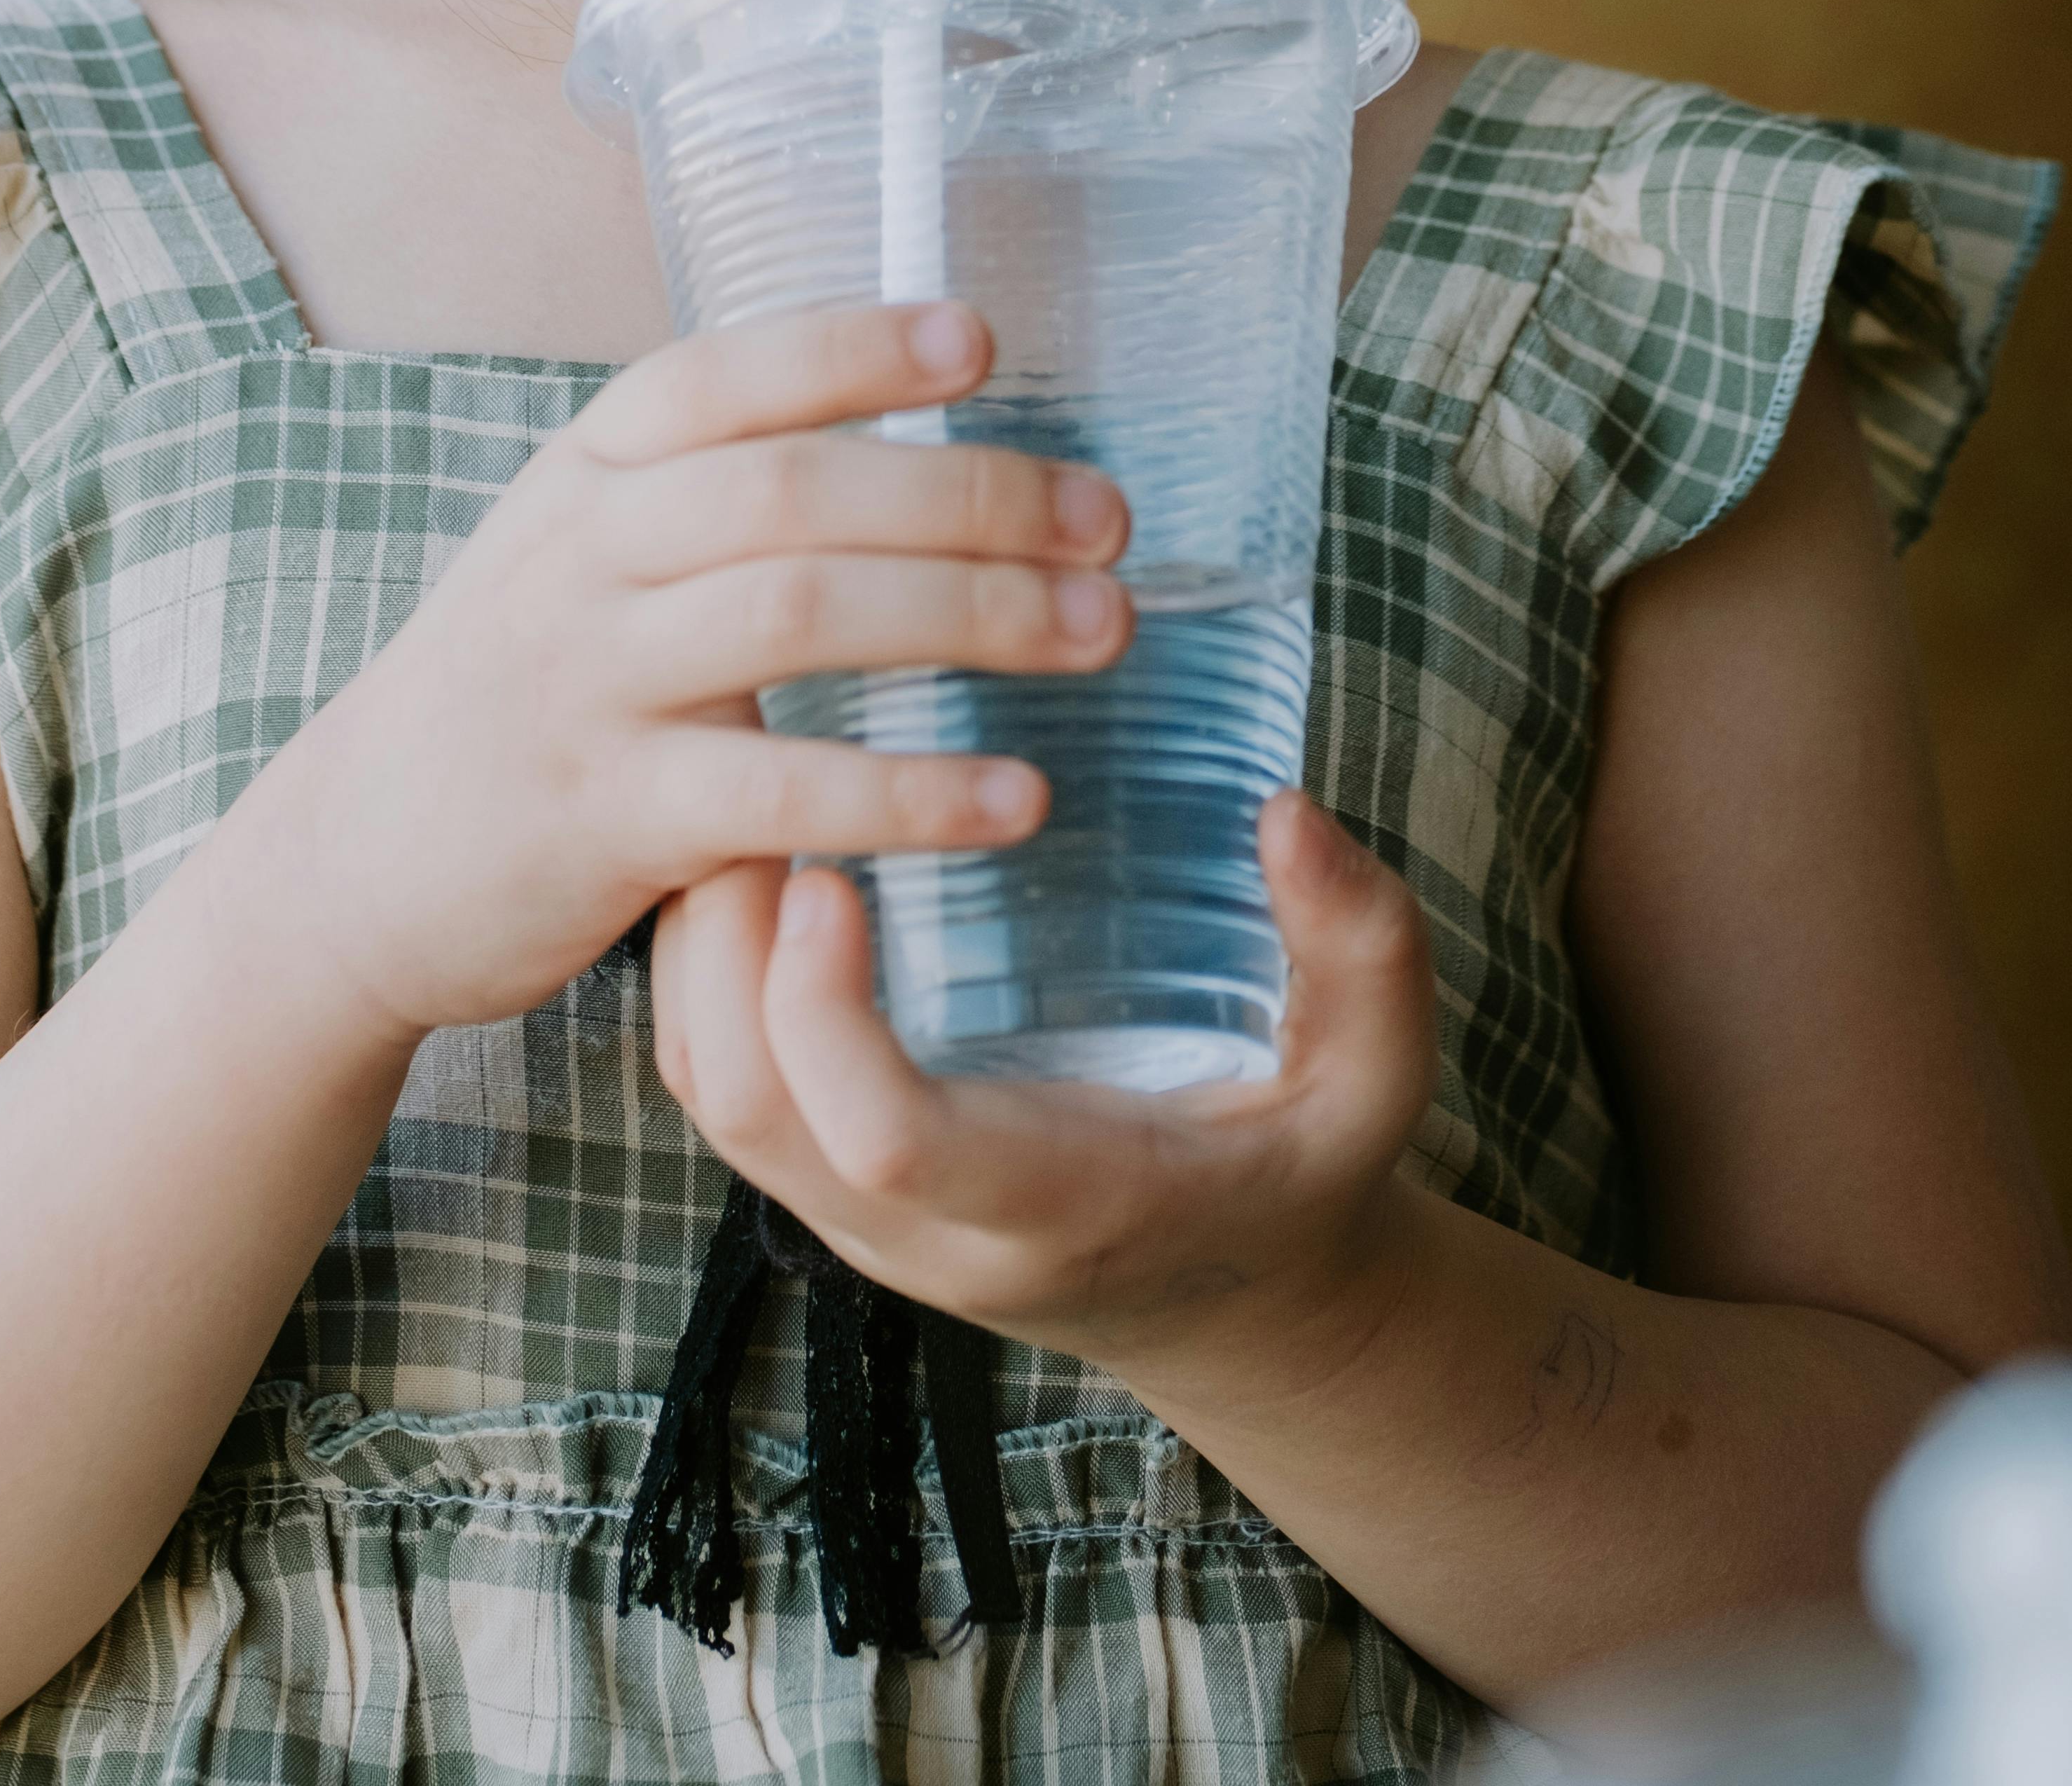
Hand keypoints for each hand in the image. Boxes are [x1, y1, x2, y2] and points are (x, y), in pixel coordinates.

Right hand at [283, 299, 1132, 1053]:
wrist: (355, 858)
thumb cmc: (519, 686)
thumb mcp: (579, 550)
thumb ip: (710, 496)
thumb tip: (915, 443)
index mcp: (587, 471)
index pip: (727, 374)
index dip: (855, 347)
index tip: (982, 343)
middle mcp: (582, 555)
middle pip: (795, 489)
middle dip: (970, 494)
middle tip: (1107, 522)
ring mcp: (586, 682)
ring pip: (797, 614)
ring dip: (971, 615)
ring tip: (1099, 630)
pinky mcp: (604, 818)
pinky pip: (779, 789)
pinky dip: (909, 790)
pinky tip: (1014, 799)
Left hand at [649, 788, 1440, 1408]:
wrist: (1243, 1298)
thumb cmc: (1305, 1164)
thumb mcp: (1377, 1073)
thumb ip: (1361, 949)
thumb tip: (1290, 817)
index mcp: (1061, 1203)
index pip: (890, 1142)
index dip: (827, 1014)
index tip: (827, 869)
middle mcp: (933, 1231)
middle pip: (754, 1111)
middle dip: (719, 944)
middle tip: (754, 773)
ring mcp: (863, 1217)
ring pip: (710, 1092)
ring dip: (694, 942)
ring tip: (740, 782)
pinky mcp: (830, 1179)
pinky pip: (715, 1077)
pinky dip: (696, 964)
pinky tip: (747, 843)